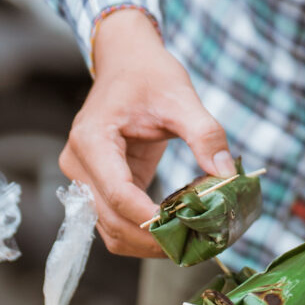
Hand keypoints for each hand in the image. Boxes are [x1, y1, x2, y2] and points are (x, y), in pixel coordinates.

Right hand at [64, 8, 236, 258]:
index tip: (185, 230)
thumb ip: (204, 134)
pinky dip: (143, 230)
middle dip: (151, 239)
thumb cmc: (148, 74)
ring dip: (146, 242)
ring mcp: (84, 178)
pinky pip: (116, 220)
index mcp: (92, 140)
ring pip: (109, 229)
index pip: (117, 194)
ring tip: (188, 240)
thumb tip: (226, 175)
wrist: (126, 60)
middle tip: (196, 244)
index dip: (149, 219)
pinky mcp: (98, 185)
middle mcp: (78, 164)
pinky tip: (176, 227)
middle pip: (110, 220)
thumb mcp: (181, 97)